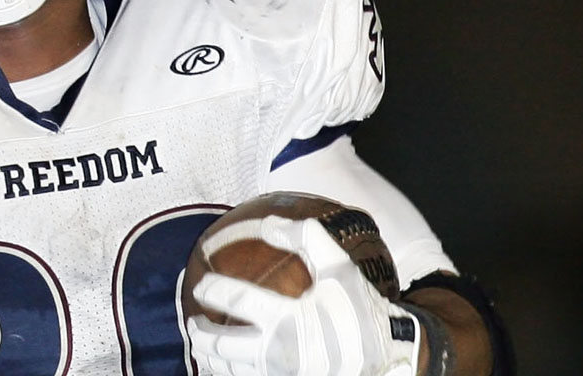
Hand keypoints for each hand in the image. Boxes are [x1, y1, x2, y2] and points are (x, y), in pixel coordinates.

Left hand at [186, 215, 419, 375]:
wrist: (390, 355)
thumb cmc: (362, 309)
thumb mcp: (339, 267)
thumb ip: (305, 238)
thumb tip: (269, 223)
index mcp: (287, 318)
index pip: (235, 299)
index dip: (212, 289)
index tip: (201, 284)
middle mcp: (279, 351)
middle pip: (222, 345)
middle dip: (199, 334)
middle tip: (192, 323)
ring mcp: (282, 375)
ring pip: (230, 371)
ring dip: (210, 360)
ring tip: (202, 349)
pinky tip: (226, 370)